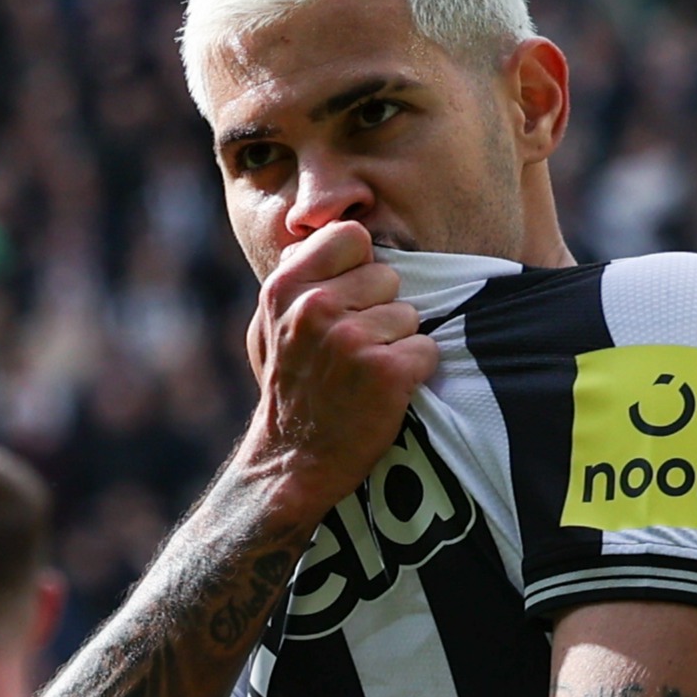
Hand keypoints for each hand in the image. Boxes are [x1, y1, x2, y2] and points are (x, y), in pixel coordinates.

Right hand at [240, 221, 438, 518]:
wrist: (291, 464)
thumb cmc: (288, 392)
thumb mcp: (268, 327)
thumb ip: (295, 279)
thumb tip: (316, 232)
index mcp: (286, 287)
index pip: (353, 236)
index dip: (361, 266)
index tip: (351, 299)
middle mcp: (316, 307)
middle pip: (387, 276)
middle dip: (380, 309)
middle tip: (353, 350)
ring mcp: (351, 339)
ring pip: (409, 314)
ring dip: (397, 344)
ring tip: (364, 374)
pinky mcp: (385, 372)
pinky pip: (427, 350)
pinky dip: (414, 372)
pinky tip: (384, 392)